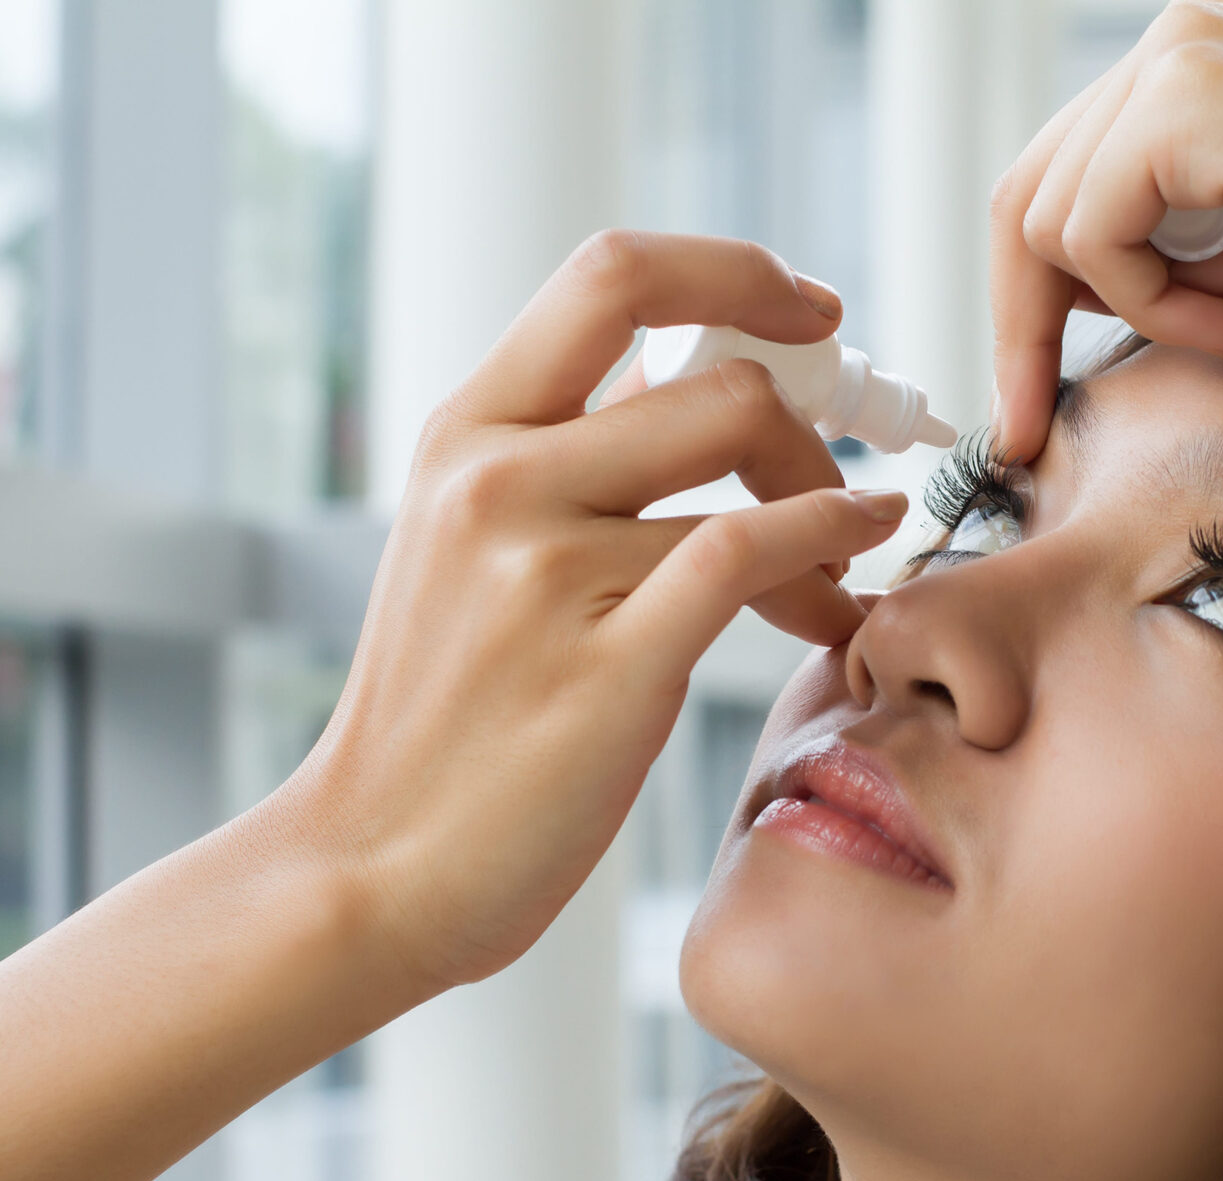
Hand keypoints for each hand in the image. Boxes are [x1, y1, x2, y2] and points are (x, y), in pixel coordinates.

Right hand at [293, 231, 908, 989]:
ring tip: (842, 569)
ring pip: (748, 468)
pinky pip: (753, 553)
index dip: (735, 272)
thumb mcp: (471, 547)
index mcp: (465, 434)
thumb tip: (692, 375)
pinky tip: (852, 570)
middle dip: (810, 416)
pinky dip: (832, 542)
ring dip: (830, 508)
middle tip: (840, 472)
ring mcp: (546, 570)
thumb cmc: (442, 717)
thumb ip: (573, 455)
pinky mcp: (608, 664)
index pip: (614, 275)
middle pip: (716, 376)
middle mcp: (496, 479)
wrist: (370, 867)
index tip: (810, 311)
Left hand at [992, 0, 1222, 459]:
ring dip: (1129, 310)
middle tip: (1028, 430)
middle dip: (1020, 327)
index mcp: (1193, 67)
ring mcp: (1175, 54)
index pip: (1058, 183)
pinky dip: (1152, 302)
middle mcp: (1174, 40)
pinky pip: (1091, 232)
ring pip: (1043, 220)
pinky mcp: (1184, 94)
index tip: (1026, 406)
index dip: (1028, 302)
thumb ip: (1158, 257)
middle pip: (1023, 197)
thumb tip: (1061, 296)